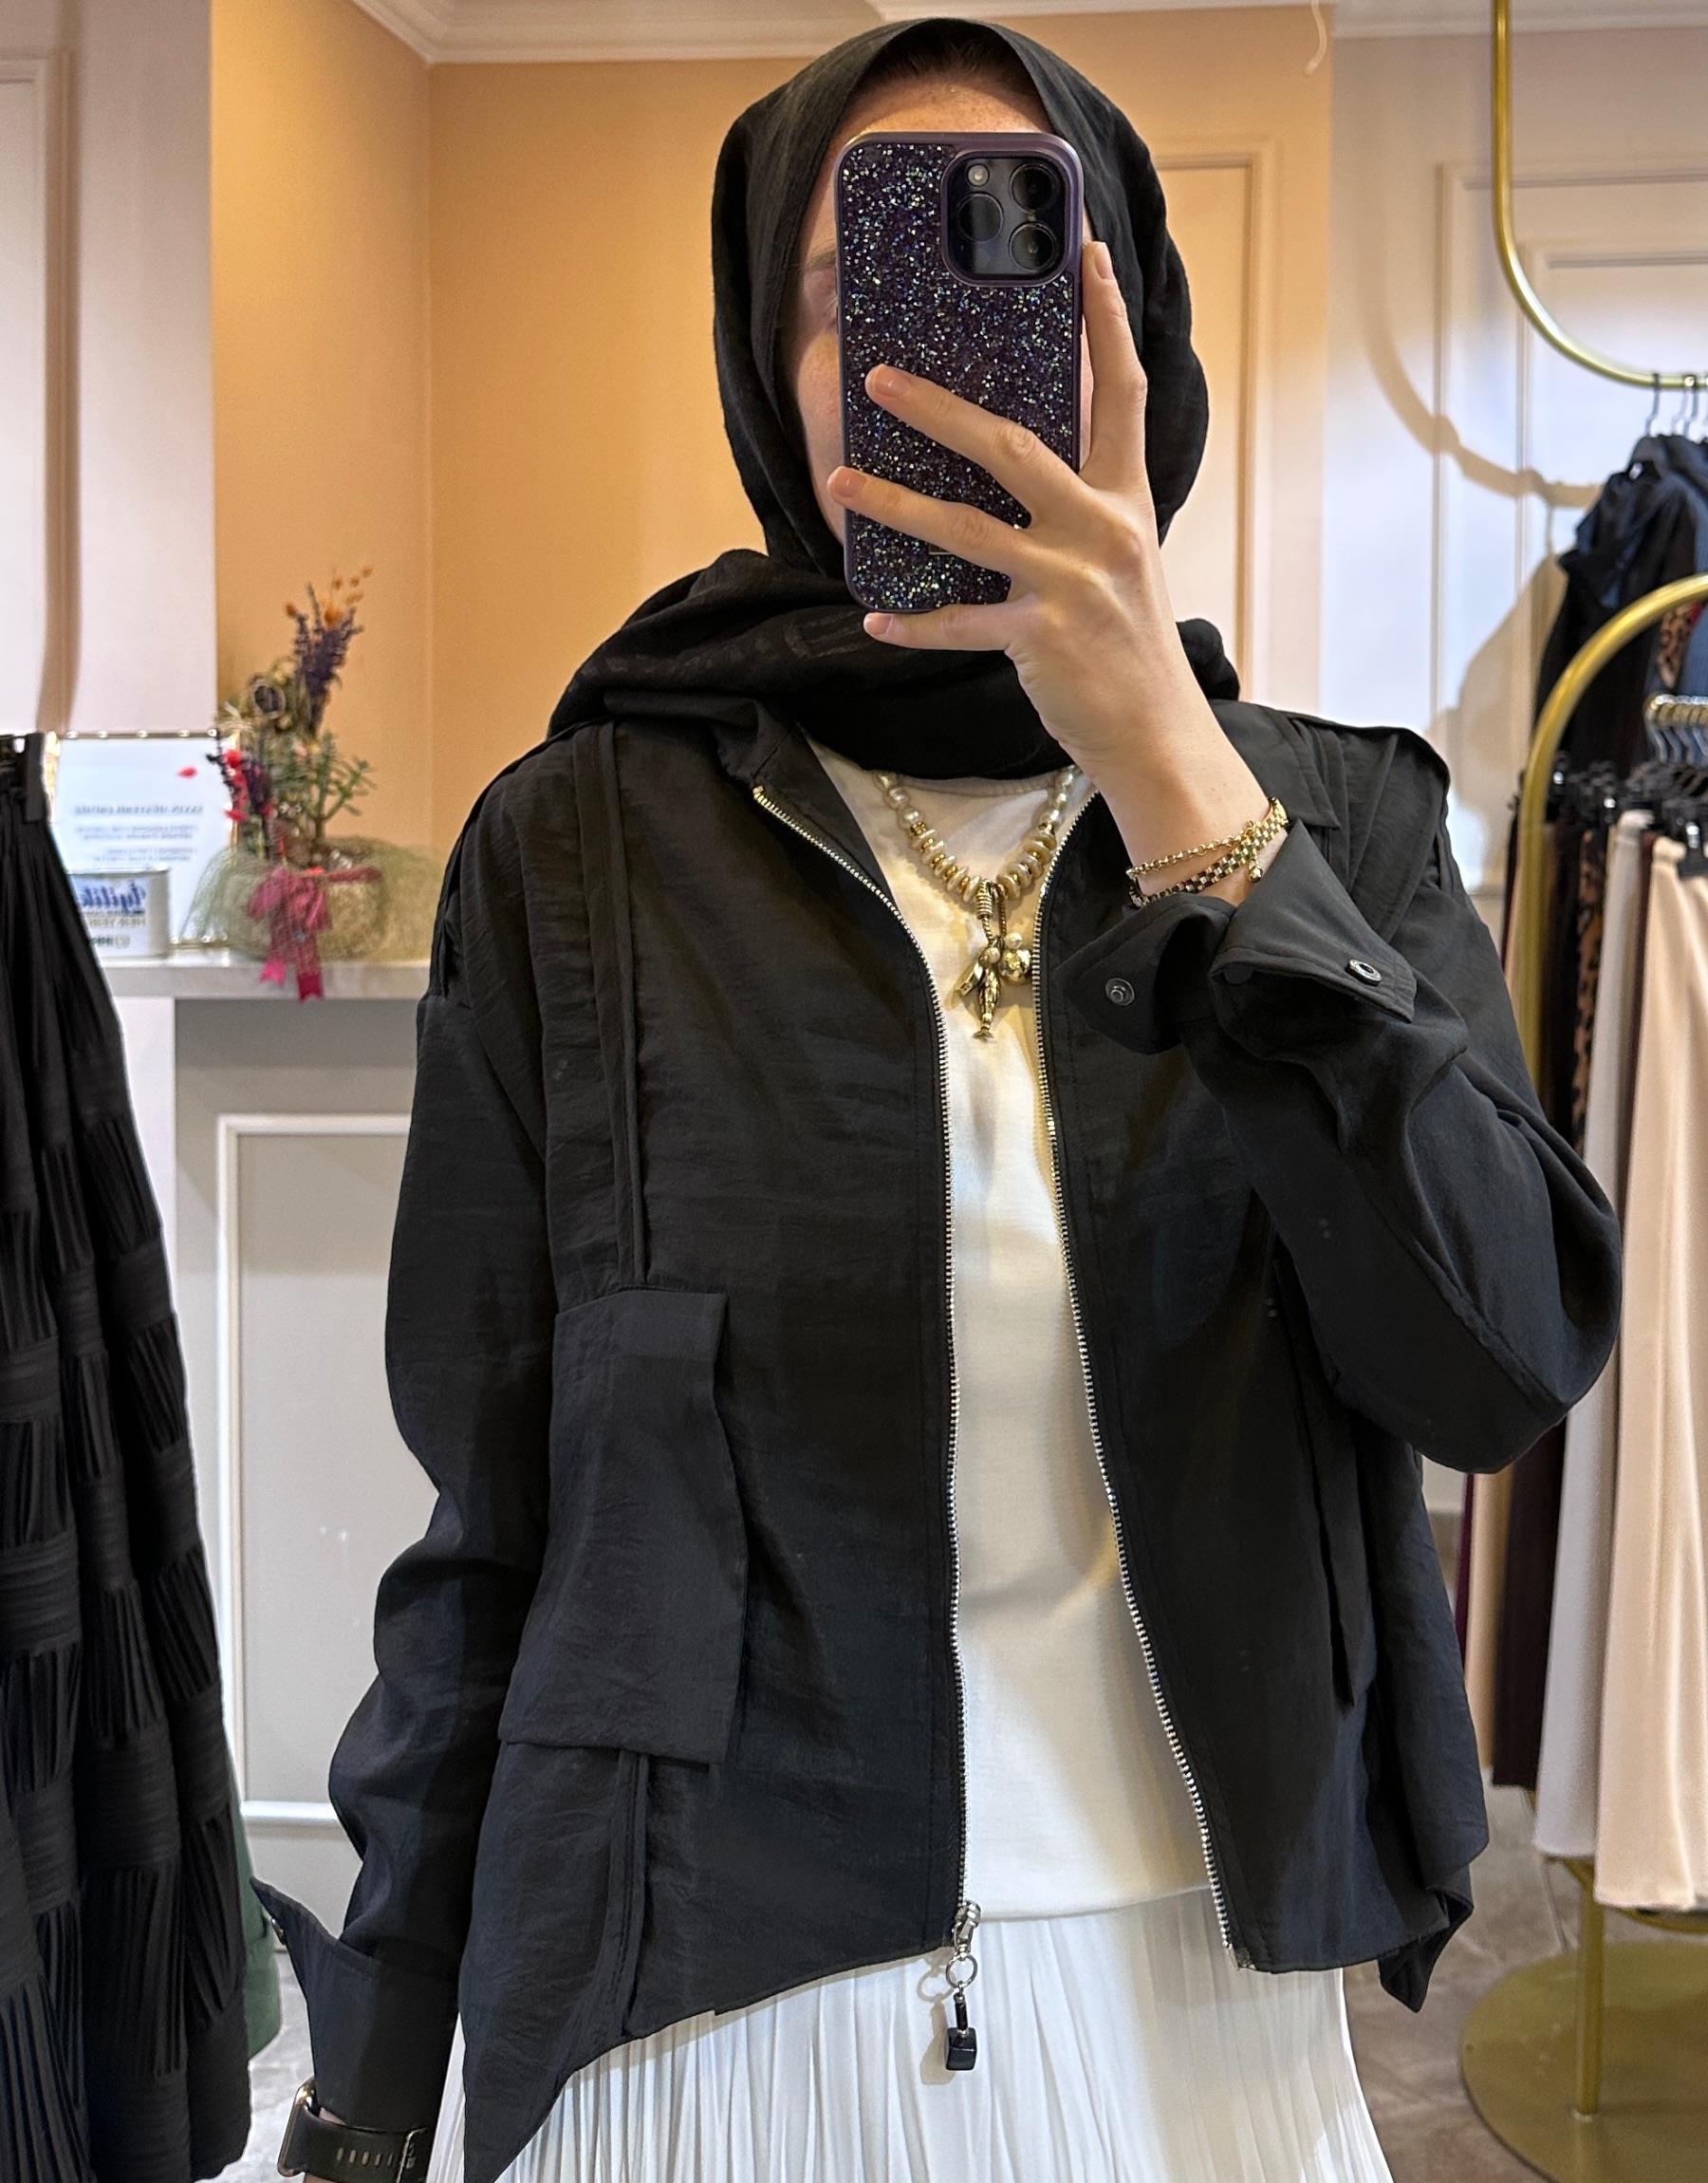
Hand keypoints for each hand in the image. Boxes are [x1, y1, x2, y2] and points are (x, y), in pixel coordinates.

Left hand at [826, 237, 1271, 894]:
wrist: (1158, 734)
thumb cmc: (1130, 648)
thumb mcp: (1121, 563)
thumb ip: (1080, 510)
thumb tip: (1015, 462)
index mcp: (1126, 500)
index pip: (1120, 391)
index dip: (1105, 319)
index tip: (1084, 255)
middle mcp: (1102, 529)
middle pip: (1012, 445)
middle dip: (939, 408)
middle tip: (880, 377)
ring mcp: (1070, 584)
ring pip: (967, 528)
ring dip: (895, 502)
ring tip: (841, 481)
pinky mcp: (1041, 639)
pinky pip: (959, 624)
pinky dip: (913, 624)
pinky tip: (873, 616)